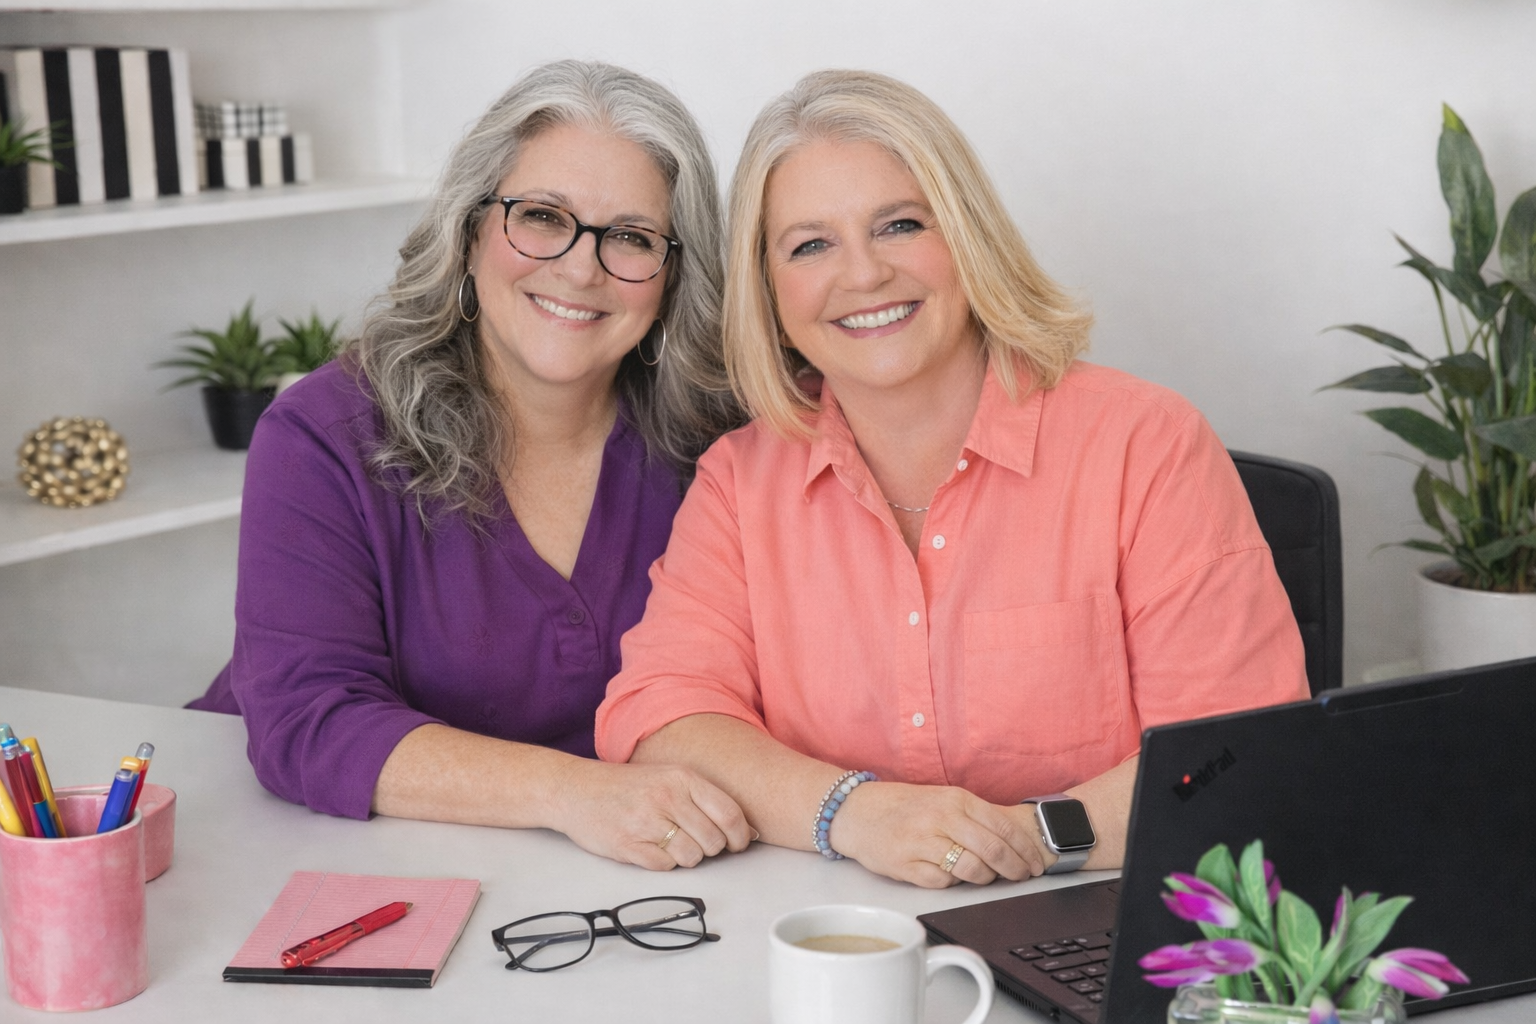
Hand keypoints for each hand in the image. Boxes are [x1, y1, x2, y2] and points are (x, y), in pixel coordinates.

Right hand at [547, 759, 753, 870]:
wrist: (576, 789)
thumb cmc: (628, 785)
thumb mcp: (669, 777)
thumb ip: (705, 799)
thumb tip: (746, 831)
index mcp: (682, 777)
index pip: (730, 814)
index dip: (740, 836)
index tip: (738, 843)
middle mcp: (667, 797)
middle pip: (714, 841)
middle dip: (710, 848)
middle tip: (695, 841)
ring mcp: (646, 821)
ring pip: (692, 857)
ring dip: (687, 857)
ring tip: (669, 842)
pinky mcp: (628, 845)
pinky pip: (665, 867)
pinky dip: (663, 863)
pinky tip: (650, 847)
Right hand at [829, 781, 1046, 887]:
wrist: (858, 811)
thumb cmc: (906, 807)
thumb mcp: (943, 799)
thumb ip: (975, 817)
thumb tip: (1014, 844)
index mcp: (955, 799)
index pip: (1003, 827)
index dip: (1025, 850)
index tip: (1036, 862)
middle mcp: (940, 818)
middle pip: (992, 851)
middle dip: (1015, 869)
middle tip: (1023, 876)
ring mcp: (922, 842)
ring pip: (971, 870)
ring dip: (986, 878)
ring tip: (987, 877)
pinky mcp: (906, 865)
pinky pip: (944, 882)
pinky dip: (955, 883)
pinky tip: (954, 876)